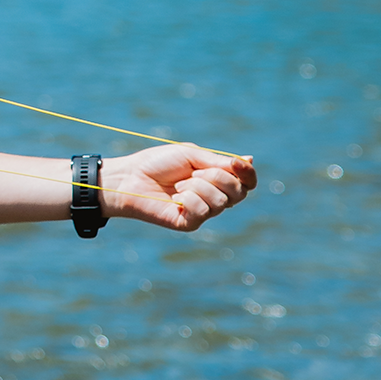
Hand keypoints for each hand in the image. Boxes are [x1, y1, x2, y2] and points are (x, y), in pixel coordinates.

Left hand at [105, 144, 255, 232]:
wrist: (130, 178)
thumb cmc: (157, 164)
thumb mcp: (191, 155)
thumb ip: (219, 162)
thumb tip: (250, 160)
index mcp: (217, 179)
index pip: (246, 182)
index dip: (247, 173)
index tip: (236, 163)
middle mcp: (214, 197)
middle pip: (239, 192)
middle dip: (217, 177)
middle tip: (193, 173)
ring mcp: (204, 212)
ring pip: (220, 201)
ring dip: (197, 186)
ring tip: (177, 185)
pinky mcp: (191, 224)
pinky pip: (204, 211)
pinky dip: (188, 199)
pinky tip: (174, 198)